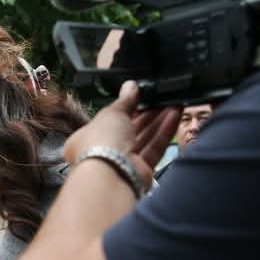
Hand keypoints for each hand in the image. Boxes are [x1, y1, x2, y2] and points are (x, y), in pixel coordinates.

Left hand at [64, 80, 181, 183]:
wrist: (112, 173)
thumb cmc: (100, 142)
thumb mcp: (111, 113)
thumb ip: (124, 100)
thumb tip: (130, 86)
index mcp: (85, 139)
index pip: (107, 122)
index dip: (125, 109)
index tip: (141, 97)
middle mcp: (103, 153)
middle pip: (128, 131)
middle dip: (146, 114)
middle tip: (162, 99)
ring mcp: (122, 163)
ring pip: (143, 139)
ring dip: (158, 121)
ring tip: (174, 103)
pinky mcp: (140, 171)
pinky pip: (154, 149)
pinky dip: (164, 132)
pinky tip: (175, 115)